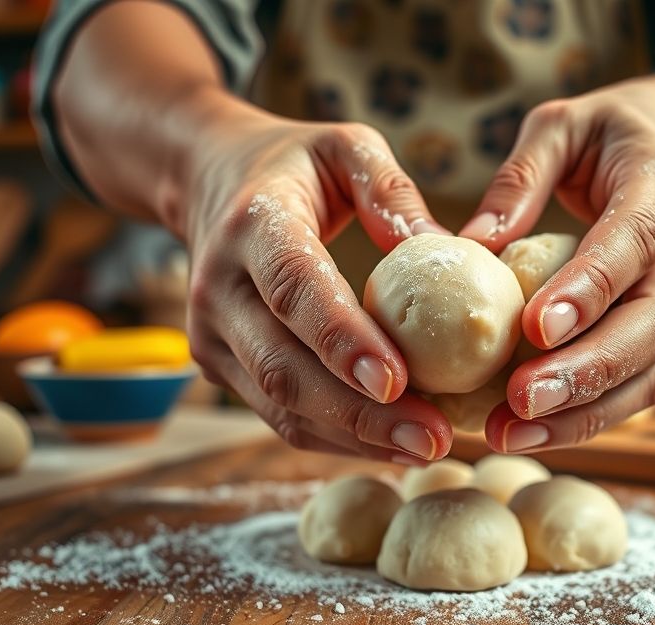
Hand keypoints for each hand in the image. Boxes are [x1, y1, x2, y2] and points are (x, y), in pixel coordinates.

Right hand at [181, 97, 453, 462]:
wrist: (206, 182)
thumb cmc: (294, 166)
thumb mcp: (345, 147)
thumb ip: (391, 187)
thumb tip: (448, 249)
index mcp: (251, 225)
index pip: (294, 288)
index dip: (342, 339)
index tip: (397, 381)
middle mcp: (218, 287)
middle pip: (284, 365)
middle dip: (360, 412)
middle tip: (433, 437)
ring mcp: (212, 336)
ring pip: (281, 406)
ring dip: (354, 436)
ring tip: (426, 447)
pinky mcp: (220, 367)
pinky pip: (280, 416)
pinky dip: (338, 438)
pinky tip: (393, 444)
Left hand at [460, 78, 654, 452]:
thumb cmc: (607, 136)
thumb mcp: (560, 126)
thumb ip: (519, 177)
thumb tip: (470, 243)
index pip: (634, 242)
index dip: (590, 289)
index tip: (535, 328)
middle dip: (589, 370)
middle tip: (520, 402)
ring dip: (588, 412)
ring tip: (513, 434)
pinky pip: (643, 386)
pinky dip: (591, 417)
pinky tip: (533, 433)